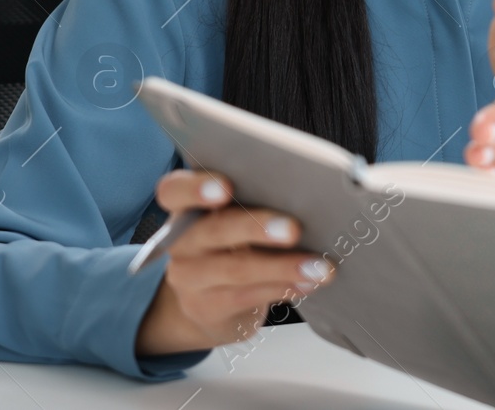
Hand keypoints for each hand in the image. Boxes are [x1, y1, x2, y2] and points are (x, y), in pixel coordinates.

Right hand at [135, 171, 333, 357]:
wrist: (214, 302)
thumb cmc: (237, 243)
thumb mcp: (237, 217)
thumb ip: (257, 200)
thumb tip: (308, 194)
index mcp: (186, 207)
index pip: (174, 191)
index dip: (196, 188)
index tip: (227, 186)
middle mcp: (181, 241)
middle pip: (214, 230)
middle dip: (257, 227)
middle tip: (295, 229)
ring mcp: (189, 277)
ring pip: (236, 268)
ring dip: (284, 266)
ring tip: (320, 267)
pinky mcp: (206, 307)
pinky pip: (247, 296)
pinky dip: (283, 287)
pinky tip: (308, 282)